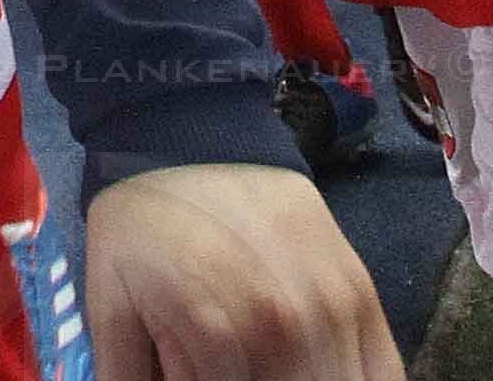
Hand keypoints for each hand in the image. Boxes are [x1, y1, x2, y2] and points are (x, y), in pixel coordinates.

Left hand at [83, 160, 408, 379]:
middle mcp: (285, 328)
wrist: (188, 136)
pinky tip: (322, 373)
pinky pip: (384, 370)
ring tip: (267, 364)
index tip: (201, 374)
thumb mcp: (109, 305)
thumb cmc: (141, 223)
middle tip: (231, 366)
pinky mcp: (360, 293)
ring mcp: (332, 310)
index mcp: (216, 337)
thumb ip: (129, 376)